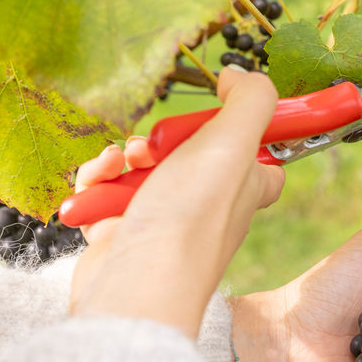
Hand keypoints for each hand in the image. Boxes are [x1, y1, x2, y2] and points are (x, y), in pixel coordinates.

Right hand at [69, 67, 284, 337]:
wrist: (135, 285)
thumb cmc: (190, 221)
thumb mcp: (233, 146)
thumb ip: (250, 102)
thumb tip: (241, 76)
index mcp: (246, 187)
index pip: (263, 155)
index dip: (248, 128)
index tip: (227, 107)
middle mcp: (210, 205)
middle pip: (191, 149)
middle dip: (163, 138)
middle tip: (157, 147)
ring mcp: (165, 218)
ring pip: (143, 165)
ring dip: (125, 156)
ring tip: (124, 167)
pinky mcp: (124, 229)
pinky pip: (109, 188)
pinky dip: (100, 180)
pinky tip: (99, 182)